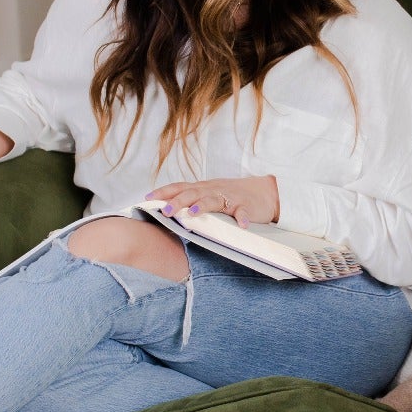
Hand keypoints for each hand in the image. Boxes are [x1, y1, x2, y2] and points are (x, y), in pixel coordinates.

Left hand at [148, 175, 280, 226]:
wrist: (264, 192)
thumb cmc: (232, 196)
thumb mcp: (209, 194)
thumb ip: (191, 199)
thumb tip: (165, 209)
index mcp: (202, 188)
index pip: (179, 187)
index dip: (164, 192)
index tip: (147, 198)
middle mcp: (213, 190)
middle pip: (193, 193)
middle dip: (178, 202)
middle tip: (165, 211)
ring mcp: (230, 198)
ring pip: (214, 200)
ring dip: (203, 206)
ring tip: (193, 213)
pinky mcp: (246, 206)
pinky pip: (243, 212)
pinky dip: (242, 218)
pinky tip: (242, 225)